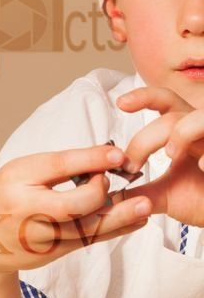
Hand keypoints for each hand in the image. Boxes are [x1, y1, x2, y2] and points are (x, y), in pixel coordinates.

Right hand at [0, 144, 151, 284]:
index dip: (91, 160)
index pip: (56, 167)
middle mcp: (25, 210)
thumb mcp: (19, 173)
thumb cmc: (4, 198)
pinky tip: (134, 221)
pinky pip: (88, 240)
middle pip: (72, 204)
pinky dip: (114, 230)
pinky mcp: (51, 252)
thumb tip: (105, 158)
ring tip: (143, 205)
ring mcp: (38, 236)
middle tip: (112, 180)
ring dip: (118, 216)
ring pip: (85, 228)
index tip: (117, 154)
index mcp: (15, 180)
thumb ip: (57, 167)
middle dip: (100, 191)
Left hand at [118, 86, 203, 226]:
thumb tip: (104, 195)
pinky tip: (203, 169)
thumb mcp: (164, 195)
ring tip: (172, 157)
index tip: (121, 103)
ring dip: (181, 136)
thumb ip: (136, 192)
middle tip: (131, 165)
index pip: (165, 102)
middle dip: (145, 140)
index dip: (144, 97)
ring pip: (198, 120)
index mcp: (186, 130)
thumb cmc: (203, 199)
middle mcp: (203, 130)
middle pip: (172, 116)